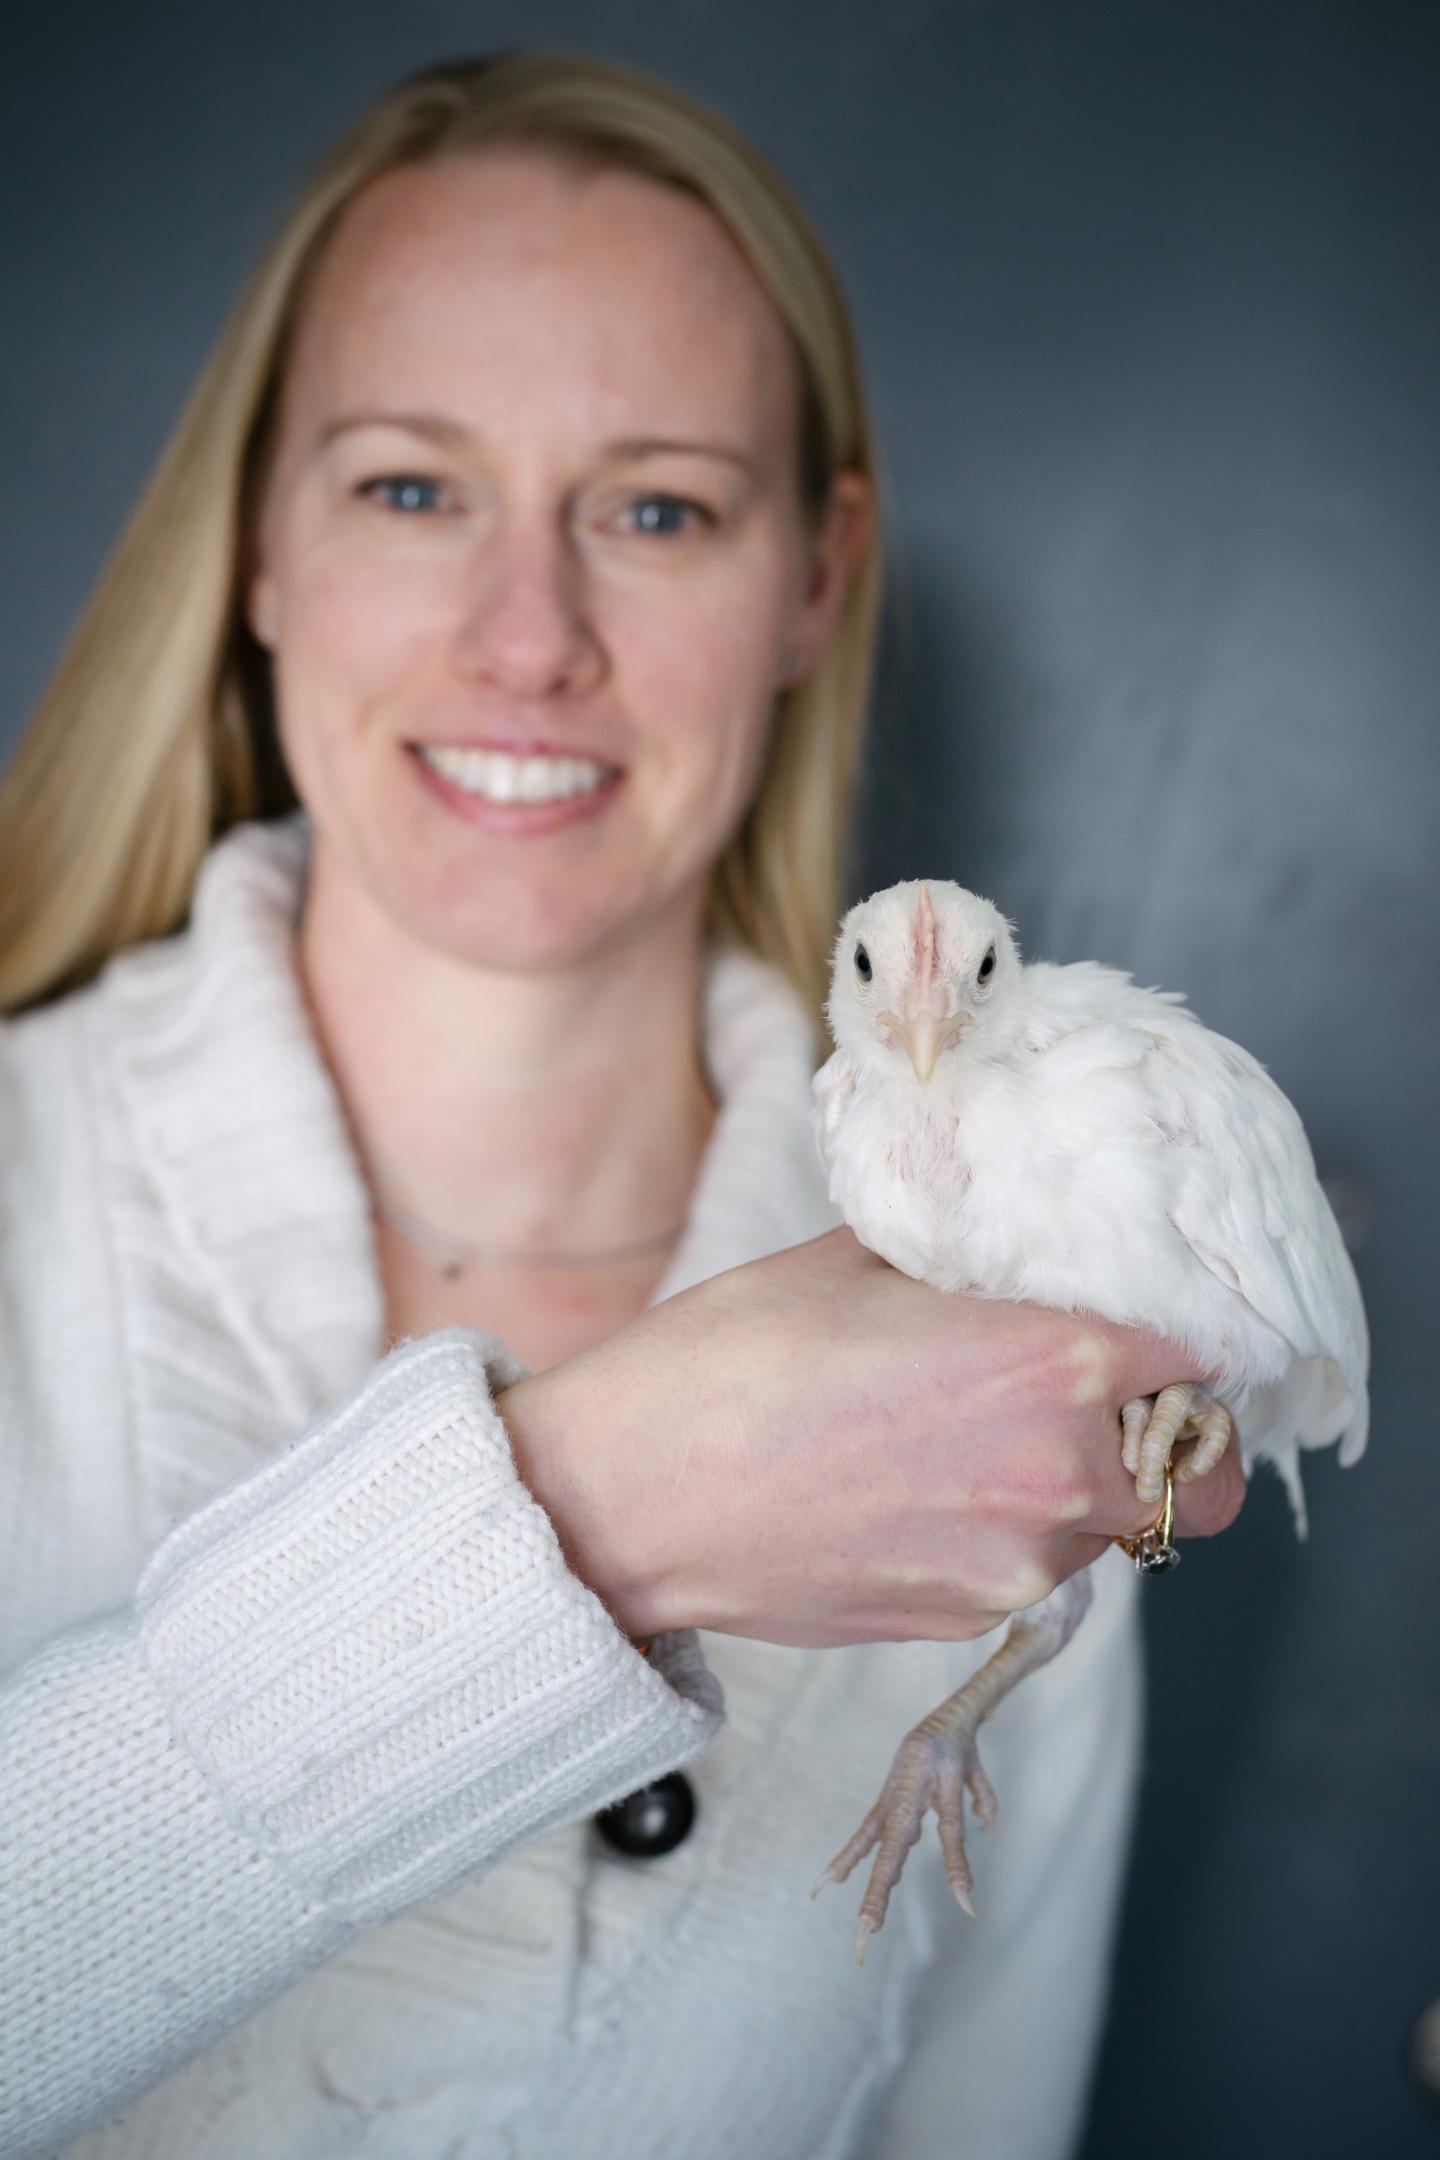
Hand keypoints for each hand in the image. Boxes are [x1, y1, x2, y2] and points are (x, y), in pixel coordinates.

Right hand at [496, 1226, 1245, 1648]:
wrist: (629, 1496)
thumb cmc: (730, 1361)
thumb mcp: (858, 1263)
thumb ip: (964, 1264)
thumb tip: (1005, 1259)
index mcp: (1050, 1367)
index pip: (1200, 1362)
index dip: (1184, 1344)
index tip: (1155, 1336)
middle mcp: (1056, 1479)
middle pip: (1193, 1477)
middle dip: (1161, 1437)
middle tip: (1095, 1399)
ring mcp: (1011, 1565)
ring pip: (1109, 1530)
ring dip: (1076, 1487)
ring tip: (967, 1436)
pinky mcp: (961, 1618)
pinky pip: (1027, 1569)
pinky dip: (1002, 1531)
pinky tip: (910, 1486)